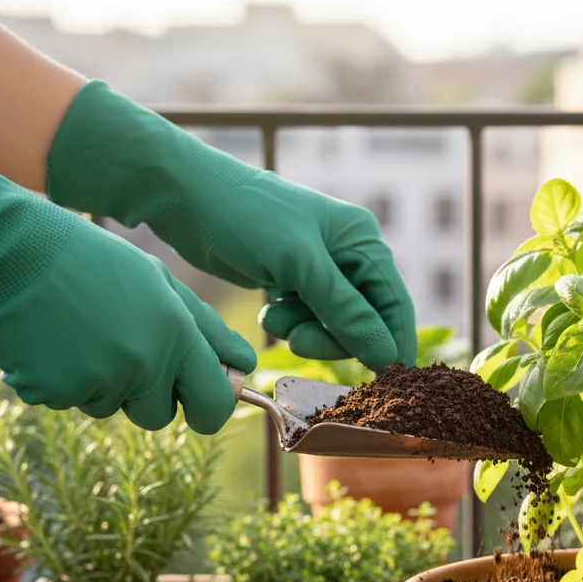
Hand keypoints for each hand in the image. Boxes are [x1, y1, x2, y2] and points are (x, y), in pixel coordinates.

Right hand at [0, 135, 254, 433]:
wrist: (7, 249)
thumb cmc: (89, 260)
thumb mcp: (157, 281)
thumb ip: (205, 328)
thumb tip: (244, 365)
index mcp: (175, 333)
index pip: (215, 404)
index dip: (209, 408)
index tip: (199, 402)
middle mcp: (142, 363)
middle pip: (161, 417)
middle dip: (149, 399)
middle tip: (124, 355)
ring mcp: (96, 381)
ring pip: (112, 409)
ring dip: (102, 384)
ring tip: (80, 332)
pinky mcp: (53, 392)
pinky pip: (71, 402)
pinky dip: (63, 381)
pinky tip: (51, 341)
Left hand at [46, 81, 415, 369]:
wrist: (187, 198)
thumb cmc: (247, 218)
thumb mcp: (301, 266)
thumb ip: (346, 312)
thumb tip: (387, 356)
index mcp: (362, 240)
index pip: (395, 305)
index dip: (392, 345)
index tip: (383, 383)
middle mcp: (347, 254)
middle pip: (364, 322)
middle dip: (334, 339)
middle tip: (299, 343)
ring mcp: (318, 269)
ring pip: (332, 326)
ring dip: (306, 333)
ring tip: (276, 320)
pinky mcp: (291, 280)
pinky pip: (305, 320)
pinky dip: (288, 324)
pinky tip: (268, 310)